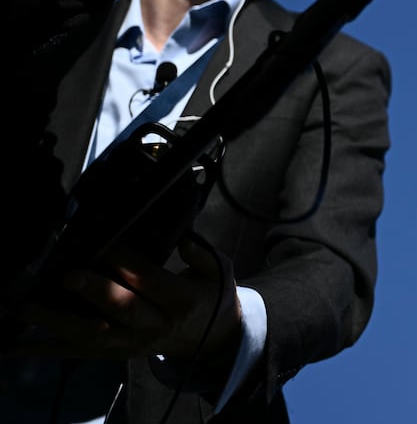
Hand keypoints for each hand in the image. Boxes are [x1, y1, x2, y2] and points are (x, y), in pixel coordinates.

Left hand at [10, 239, 241, 365]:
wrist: (210, 339)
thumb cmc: (211, 295)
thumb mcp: (220, 271)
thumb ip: (203, 255)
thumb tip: (185, 238)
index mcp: (181, 302)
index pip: (149, 279)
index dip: (125, 260)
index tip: (103, 239)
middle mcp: (155, 326)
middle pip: (121, 310)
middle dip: (92, 292)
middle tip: (67, 275)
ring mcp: (132, 344)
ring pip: (92, 335)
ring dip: (57, 322)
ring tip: (27, 306)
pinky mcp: (115, 354)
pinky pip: (78, 352)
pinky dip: (45, 348)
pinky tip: (15, 343)